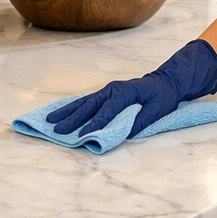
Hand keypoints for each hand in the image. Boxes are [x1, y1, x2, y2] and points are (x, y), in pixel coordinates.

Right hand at [48, 39, 216, 136]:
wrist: (165, 83)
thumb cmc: (162, 97)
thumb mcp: (157, 110)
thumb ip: (140, 121)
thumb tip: (123, 133)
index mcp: (125, 92)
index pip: (108, 110)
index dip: (95, 123)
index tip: (83, 134)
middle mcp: (112, 89)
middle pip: (90, 106)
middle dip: (73, 119)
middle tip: (58, 129)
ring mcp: (107, 91)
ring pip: (84, 102)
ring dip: (67, 112)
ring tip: (51, 120)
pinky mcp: (105, 95)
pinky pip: (86, 102)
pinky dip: (73, 108)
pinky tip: (61, 114)